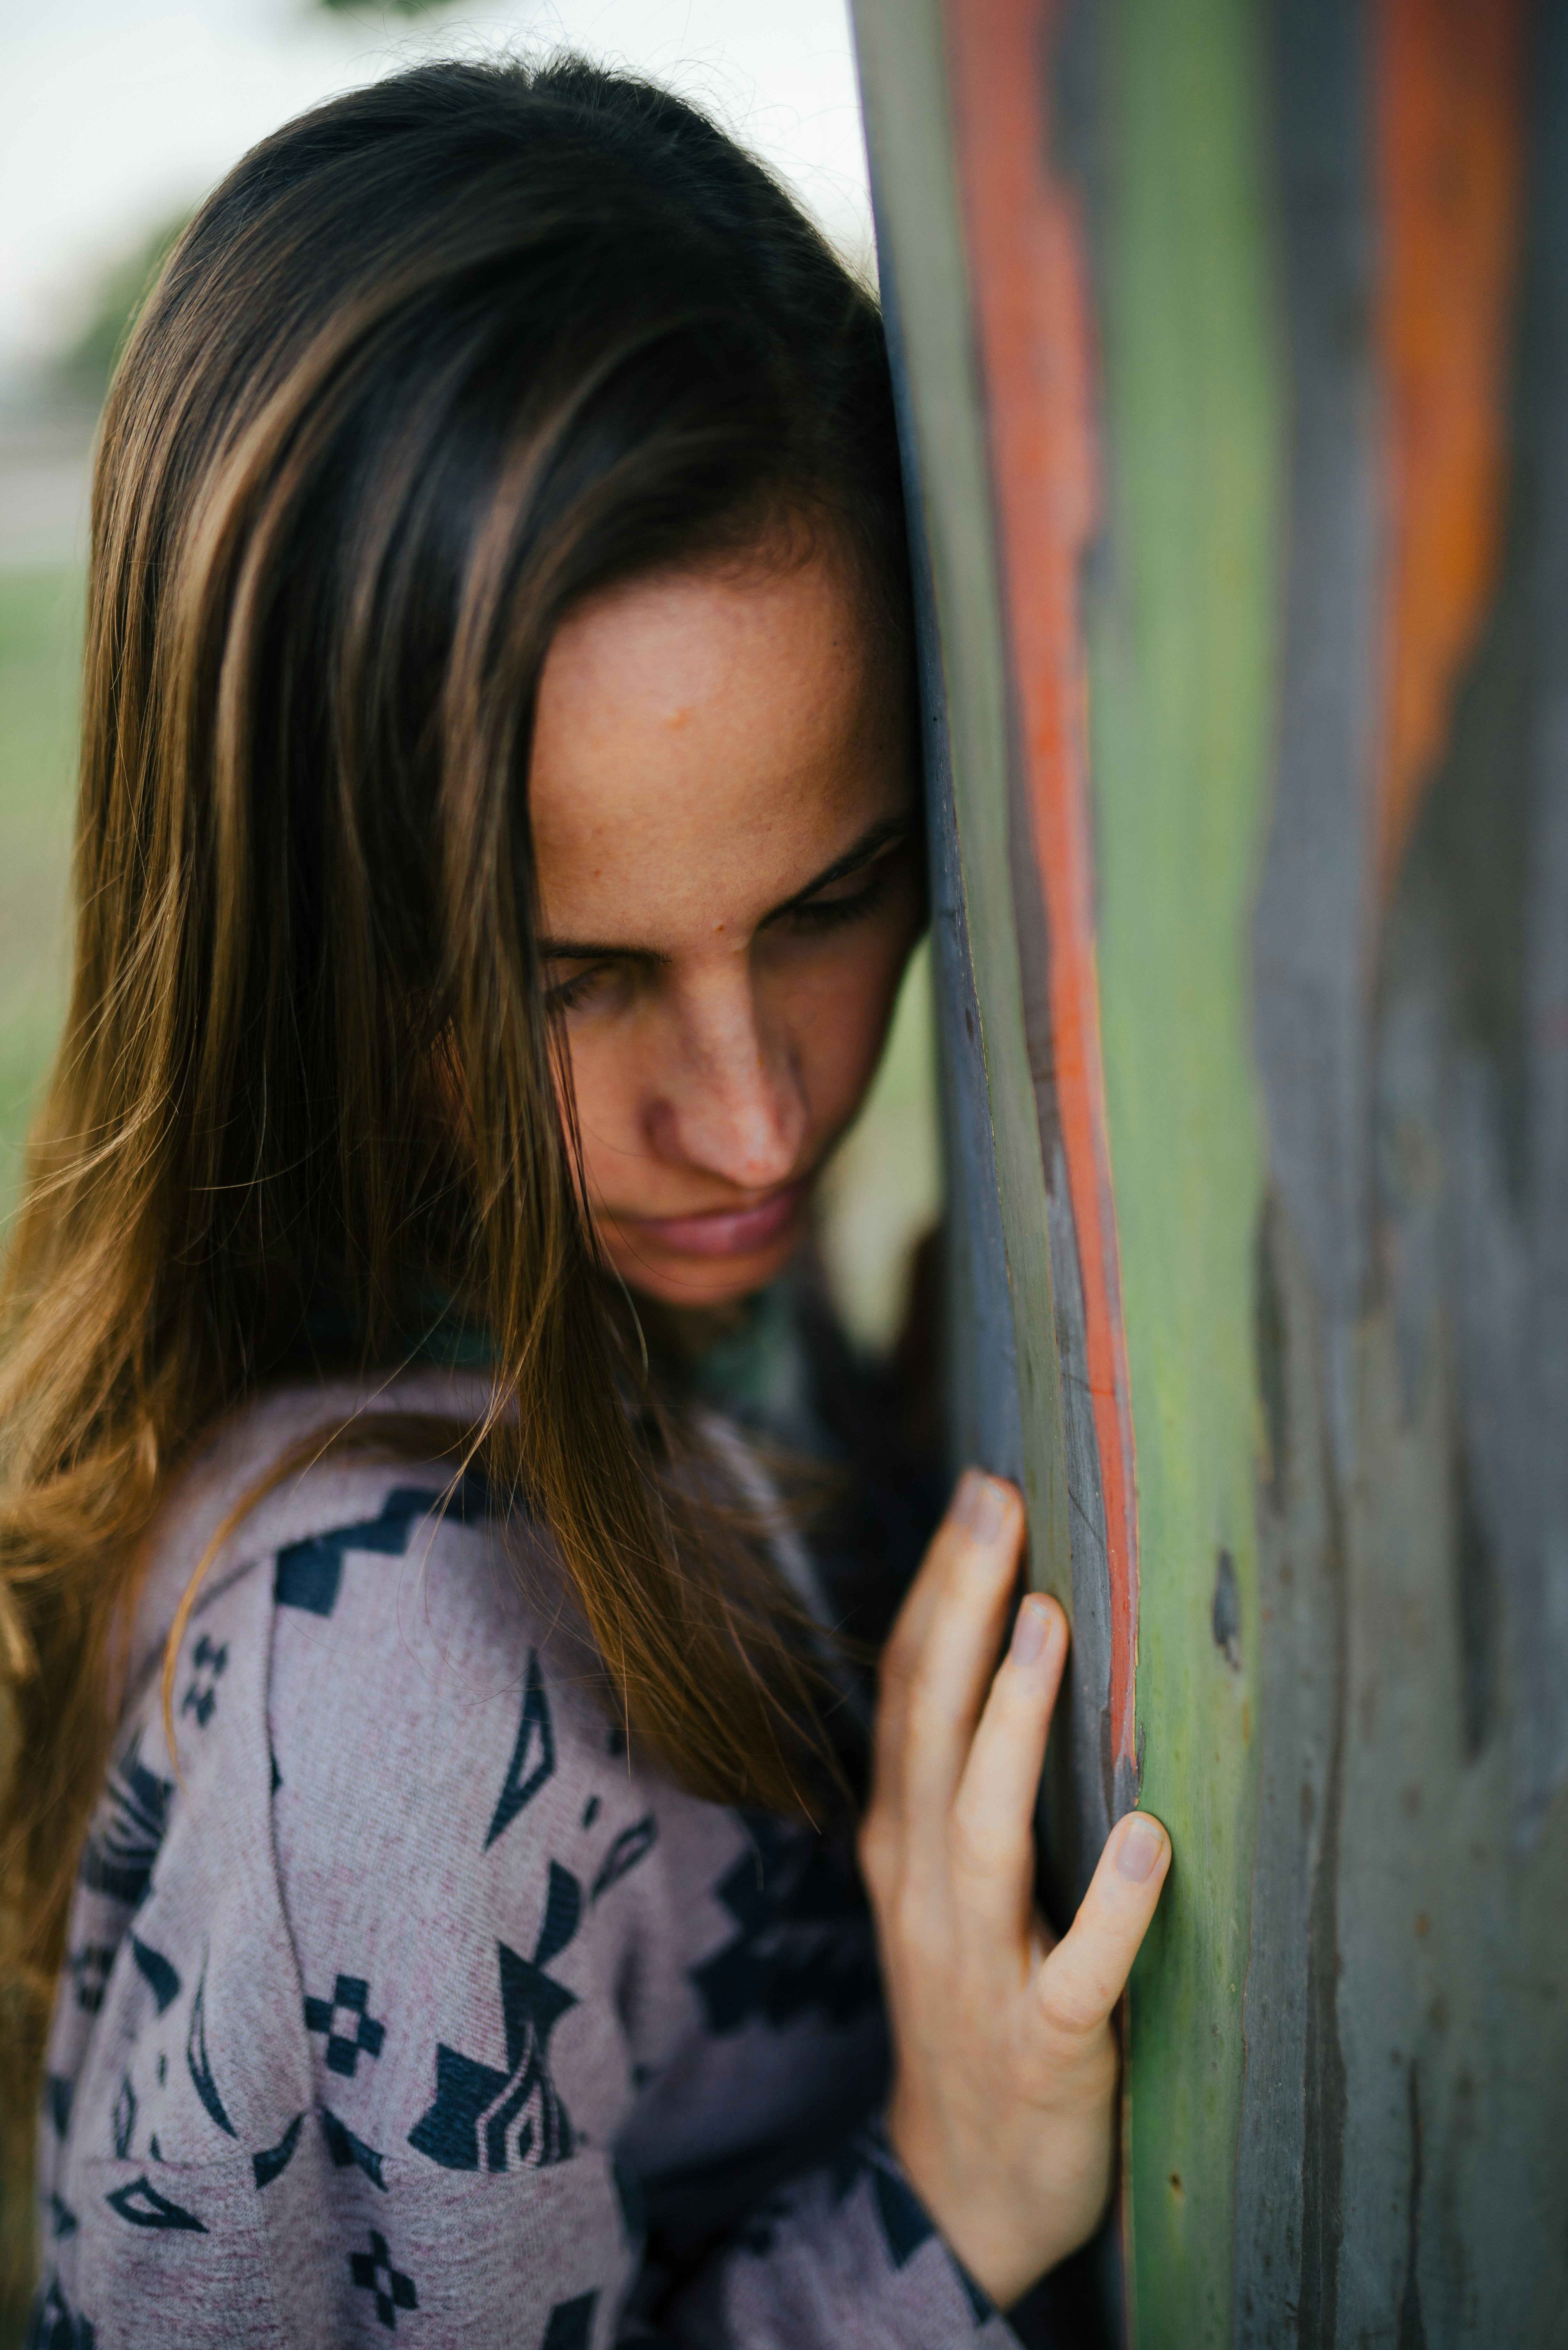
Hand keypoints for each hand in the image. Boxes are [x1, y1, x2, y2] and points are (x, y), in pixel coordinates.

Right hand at [859, 1469, 1169, 2307]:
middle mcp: (923, 1889)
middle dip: (959, 1613)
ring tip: (1049, 1627)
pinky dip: (1111, 1906)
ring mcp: (976, 1968)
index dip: (937, 1591)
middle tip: (998, 1507)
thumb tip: (1009, 1639)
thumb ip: (963, 1780)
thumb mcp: (943, 1884)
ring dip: (1011, 1724)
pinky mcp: (1044, 2046)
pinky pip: (1077, 1970)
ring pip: (982, 1829)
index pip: (905, 1693)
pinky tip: (1148, 1840)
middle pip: (929, 1731)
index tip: (978, 1491)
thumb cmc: (970, 2003)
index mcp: (901, 1843)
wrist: (961, 2189)